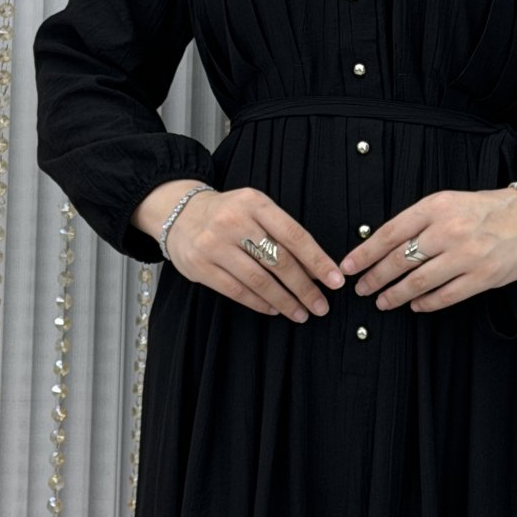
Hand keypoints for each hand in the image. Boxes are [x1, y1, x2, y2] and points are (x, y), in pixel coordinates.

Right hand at [134, 181, 343, 322]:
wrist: (180, 214)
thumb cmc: (229, 214)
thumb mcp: (256, 209)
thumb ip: (282, 233)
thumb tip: (316, 268)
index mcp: (255, 203)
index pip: (294, 235)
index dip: (318, 260)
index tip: (335, 280)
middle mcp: (234, 221)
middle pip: (278, 260)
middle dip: (305, 287)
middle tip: (321, 305)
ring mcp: (214, 244)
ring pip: (259, 279)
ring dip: (285, 301)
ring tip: (301, 313)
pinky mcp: (200, 266)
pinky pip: (237, 290)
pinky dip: (259, 303)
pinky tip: (274, 309)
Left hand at [340, 186, 516, 313]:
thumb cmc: (486, 209)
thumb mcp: (449, 202)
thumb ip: (420, 221)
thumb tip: (383, 245)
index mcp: (436, 206)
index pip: (390, 233)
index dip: (365, 253)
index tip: (349, 267)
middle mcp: (448, 230)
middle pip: (399, 260)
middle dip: (375, 278)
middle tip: (361, 289)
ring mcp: (466, 255)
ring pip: (418, 281)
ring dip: (395, 295)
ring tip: (383, 302)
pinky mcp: (483, 277)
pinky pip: (445, 296)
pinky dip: (425, 303)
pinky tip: (414, 305)